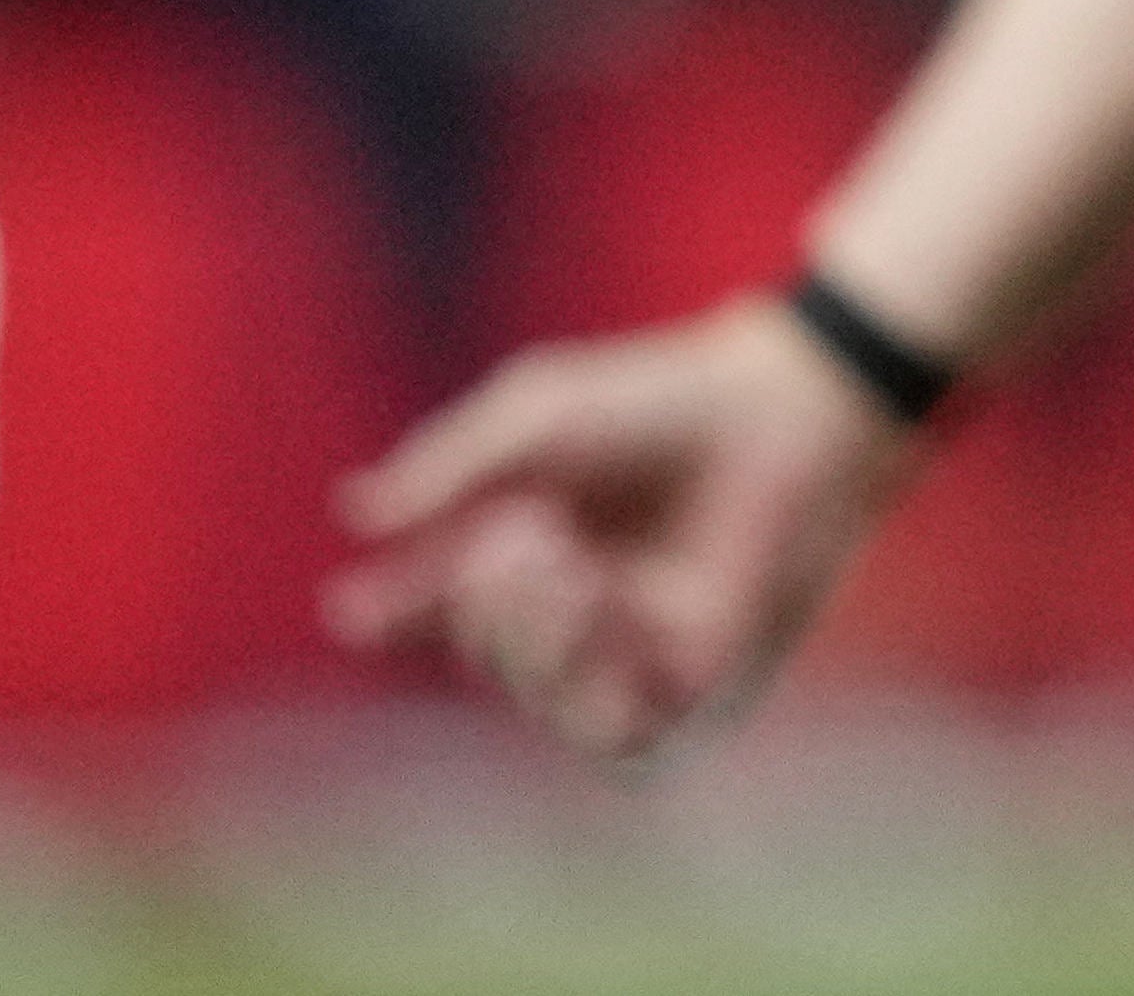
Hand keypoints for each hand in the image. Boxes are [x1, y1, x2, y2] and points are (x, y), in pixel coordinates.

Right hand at [324, 300, 902, 761]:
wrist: (780, 408)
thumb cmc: (663, 398)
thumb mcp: (539, 412)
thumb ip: (452, 465)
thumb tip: (356, 511)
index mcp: (527, 549)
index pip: (440, 608)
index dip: (393, 618)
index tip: (353, 609)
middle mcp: (576, 612)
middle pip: (491, 658)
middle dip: (486, 607)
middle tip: (522, 533)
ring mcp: (636, 655)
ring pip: (551, 707)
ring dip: (538, 646)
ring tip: (566, 565)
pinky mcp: (697, 690)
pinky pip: (627, 736)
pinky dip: (602, 675)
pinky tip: (614, 602)